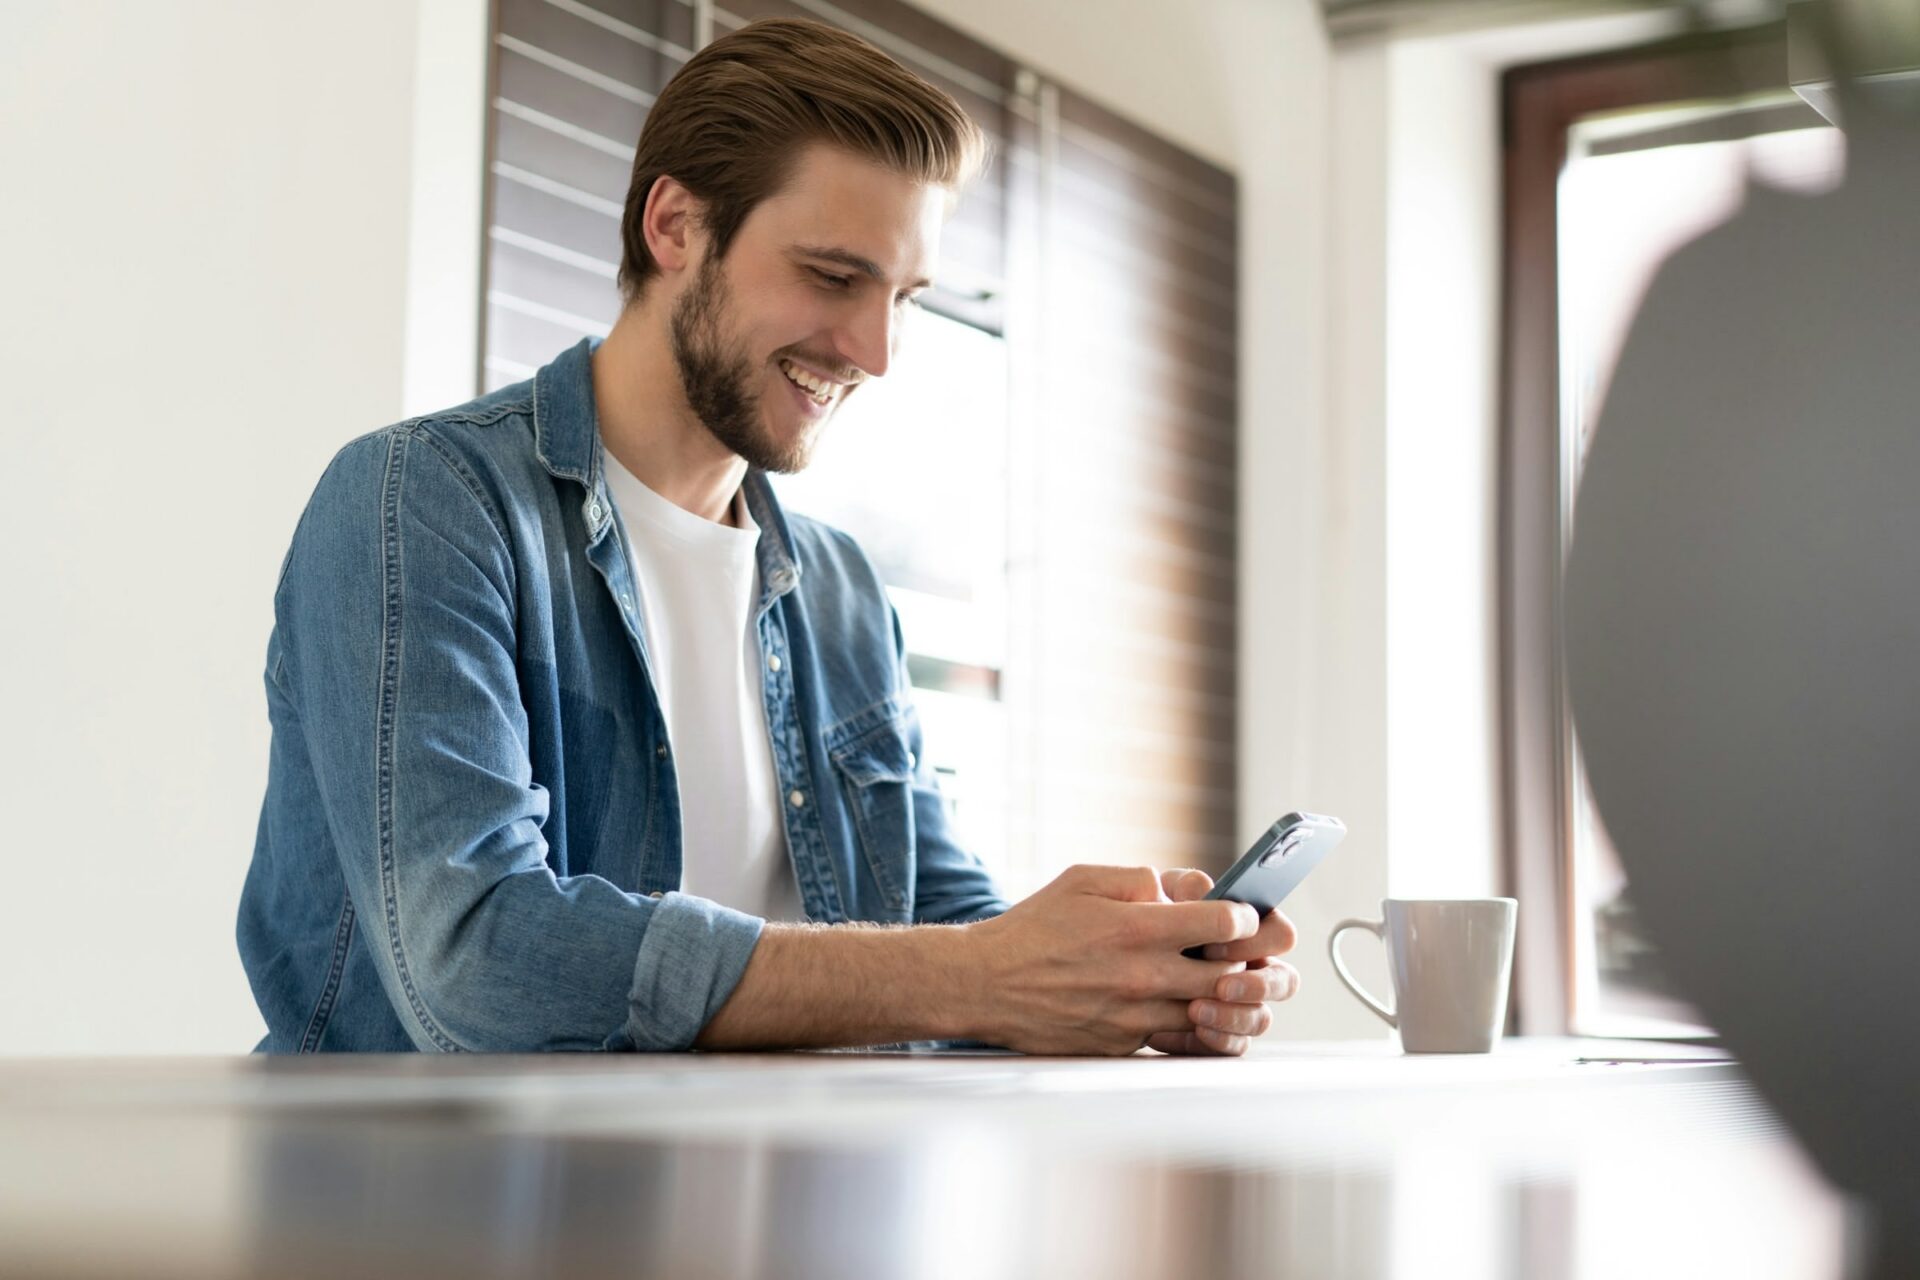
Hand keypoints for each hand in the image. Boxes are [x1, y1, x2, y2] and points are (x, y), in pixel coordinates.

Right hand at [960, 864, 1260, 1054]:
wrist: (987, 984)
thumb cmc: (1033, 929)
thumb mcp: (1083, 880)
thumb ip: (1140, 878)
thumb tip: (1183, 888)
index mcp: (1136, 928)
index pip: (1222, 923)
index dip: (1243, 917)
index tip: (1239, 916)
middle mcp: (1142, 976)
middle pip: (1229, 974)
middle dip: (1245, 960)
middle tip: (1241, 951)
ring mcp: (1135, 1016)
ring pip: (1208, 1012)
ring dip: (1219, 995)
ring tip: (1210, 977)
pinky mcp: (1123, 1044)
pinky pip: (1174, 1036)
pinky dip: (1186, 1021)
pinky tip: (1178, 1003)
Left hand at [1145, 868, 1298, 1056]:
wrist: (1112, 960)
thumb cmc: (1143, 917)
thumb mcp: (1159, 894)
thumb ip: (1184, 888)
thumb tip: (1202, 891)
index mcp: (1247, 930)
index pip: (1280, 935)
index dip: (1258, 940)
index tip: (1218, 942)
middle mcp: (1250, 967)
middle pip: (1284, 981)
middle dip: (1258, 984)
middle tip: (1221, 985)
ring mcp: (1238, 1004)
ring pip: (1261, 1018)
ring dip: (1234, 1015)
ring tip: (1196, 1010)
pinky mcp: (1219, 1032)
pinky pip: (1235, 1045)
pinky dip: (1217, 1039)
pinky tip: (1192, 1028)